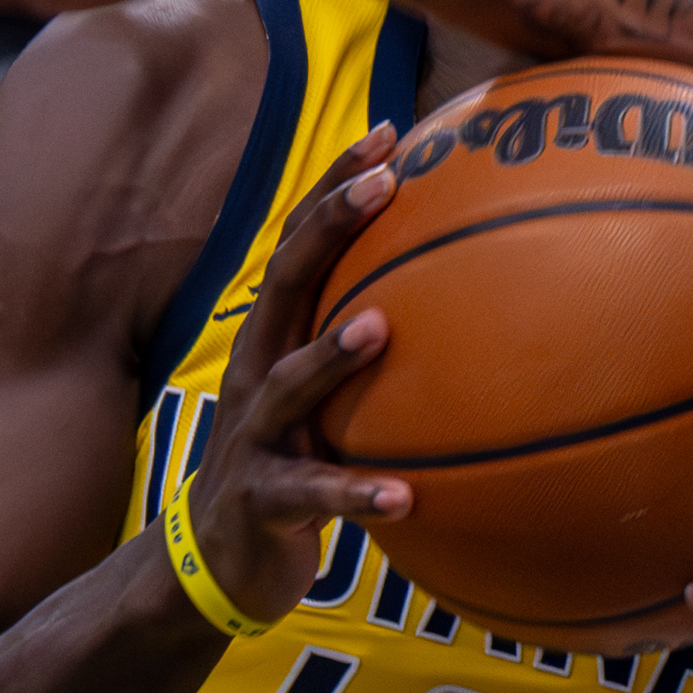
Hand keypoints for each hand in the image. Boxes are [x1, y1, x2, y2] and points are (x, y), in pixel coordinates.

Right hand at [170, 130, 413, 626]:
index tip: (391, 132)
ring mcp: (253, 434)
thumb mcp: (326, 398)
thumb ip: (373, 347)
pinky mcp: (260, 499)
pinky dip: (356, 493)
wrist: (216, 560)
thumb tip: (476, 301)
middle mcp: (257, 369)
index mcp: (276, 336)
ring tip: (380, 329)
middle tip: (383, 185)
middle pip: (285, 282)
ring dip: (332, 356)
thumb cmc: (292, 462)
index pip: (301, 241)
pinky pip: (313, 494)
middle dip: (330, 227)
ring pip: (289, 384)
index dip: (337, 184)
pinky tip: (405, 497)